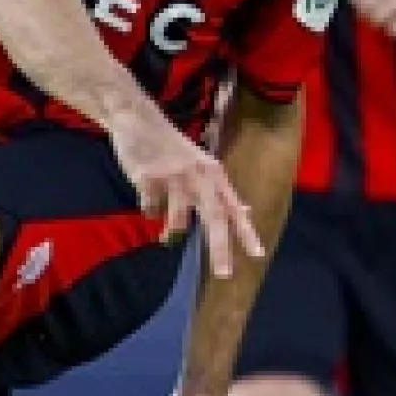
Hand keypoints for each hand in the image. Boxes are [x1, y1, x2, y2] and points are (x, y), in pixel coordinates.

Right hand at [111, 109, 262, 281]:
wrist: (138, 120)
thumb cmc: (172, 147)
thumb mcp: (203, 164)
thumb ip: (221, 190)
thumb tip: (246, 211)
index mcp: (214, 174)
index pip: (234, 208)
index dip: (246, 232)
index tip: (257, 255)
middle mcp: (198, 177)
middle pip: (214, 219)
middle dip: (219, 249)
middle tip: (224, 275)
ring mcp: (173, 179)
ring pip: (176, 222)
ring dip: (170, 233)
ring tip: (166, 237)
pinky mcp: (148, 180)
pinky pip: (150, 211)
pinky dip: (148, 208)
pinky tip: (146, 192)